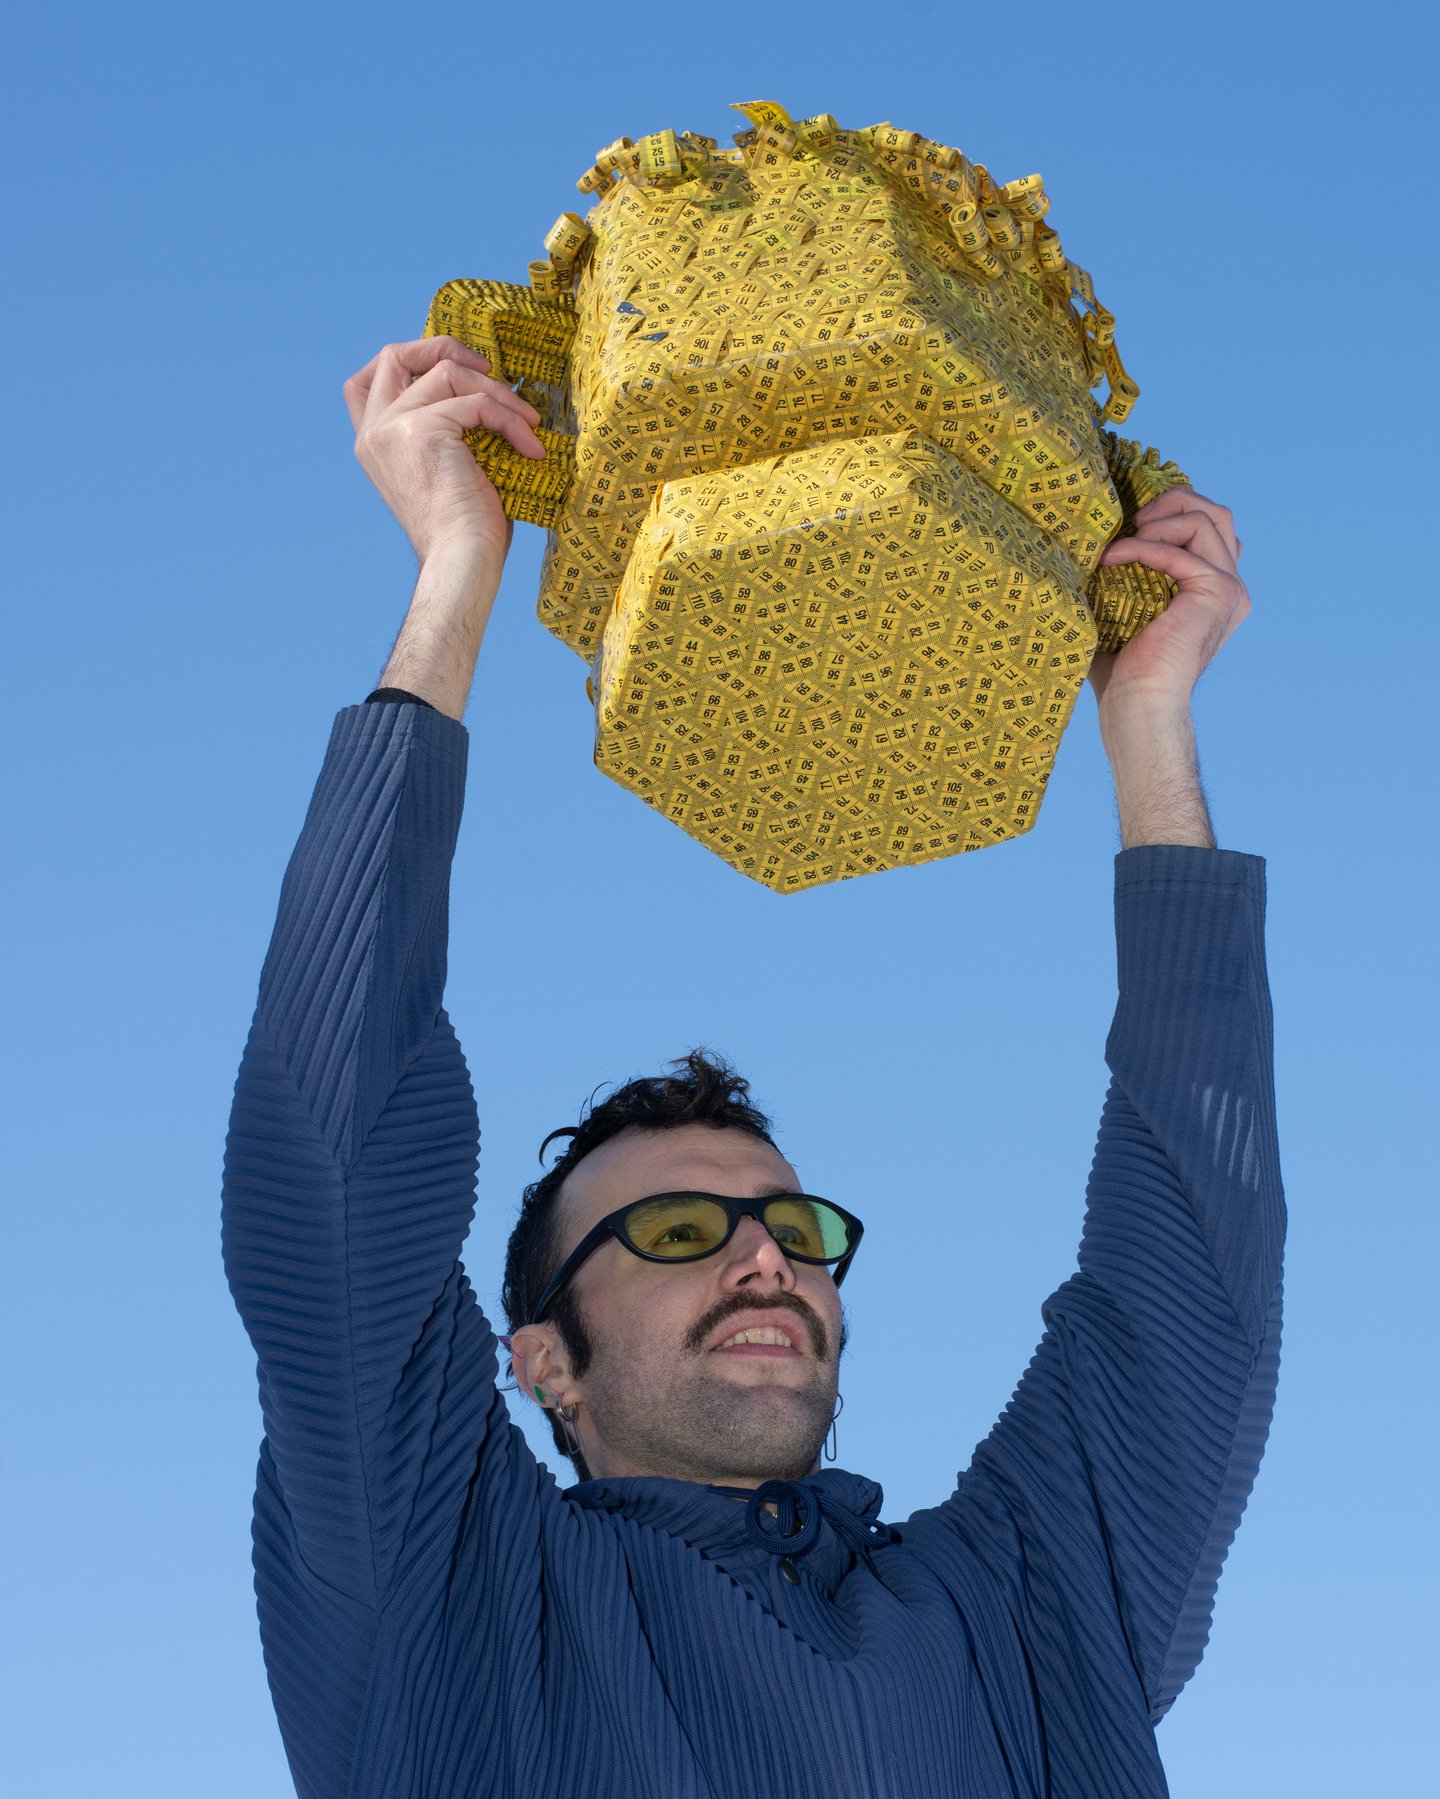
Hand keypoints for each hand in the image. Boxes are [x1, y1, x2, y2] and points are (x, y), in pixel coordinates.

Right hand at [342, 336, 545, 565]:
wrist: (463, 561)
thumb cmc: (465, 528)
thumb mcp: (445, 467)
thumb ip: (443, 427)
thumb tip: (483, 391)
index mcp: (372, 443)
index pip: (364, 380)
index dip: (409, 359)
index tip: (456, 369)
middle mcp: (374, 432)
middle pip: (393, 355)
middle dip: (444, 348)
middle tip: (490, 372)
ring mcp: (393, 428)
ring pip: (447, 372)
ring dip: (497, 393)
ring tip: (528, 424)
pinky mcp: (422, 430)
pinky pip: (477, 403)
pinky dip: (511, 421)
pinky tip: (531, 448)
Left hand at [1088, 490, 1250, 846]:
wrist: (1136, 707)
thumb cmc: (1121, 670)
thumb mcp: (1121, 610)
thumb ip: (1120, 575)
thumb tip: (1083, 543)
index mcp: (1212, 590)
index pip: (1207, 526)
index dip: (1171, 510)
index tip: (1129, 522)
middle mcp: (1230, 587)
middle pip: (1216, 513)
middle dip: (1173, 501)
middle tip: (1133, 518)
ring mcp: (1230, 589)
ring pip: (1208, 519)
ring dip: (1161, 518)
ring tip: (1124, 537)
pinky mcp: (1218, 594)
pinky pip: (1183, 550)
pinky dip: (1145, 547)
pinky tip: (1114, 559)